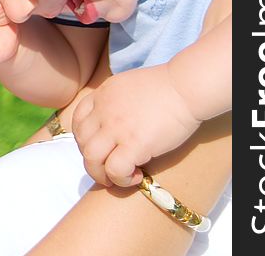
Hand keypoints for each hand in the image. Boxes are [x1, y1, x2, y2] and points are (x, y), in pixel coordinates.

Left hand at [71, 64, 200, 186]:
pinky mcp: (135, 143)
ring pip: (91, 159)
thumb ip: (114, 100)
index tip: (102, 148)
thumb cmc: (167, 87)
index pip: (77, 121)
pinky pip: (115, 170)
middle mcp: (104, 111)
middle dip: (92, 160)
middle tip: (110, 167)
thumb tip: (113, 119)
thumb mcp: (128, 85)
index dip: (85, 140)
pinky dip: (122, 179)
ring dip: (100, 174)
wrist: (187, 87)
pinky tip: (137, 176)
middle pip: (81, 142)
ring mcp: (117, 127)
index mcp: (102, 95)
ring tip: (120, 177)